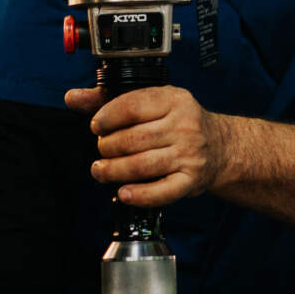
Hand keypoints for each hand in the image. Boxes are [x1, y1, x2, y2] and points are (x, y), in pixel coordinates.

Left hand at [65, 85, 226, 206]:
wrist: (221, 147)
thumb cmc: (179, 123)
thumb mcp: (152, 101)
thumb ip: (109, 99)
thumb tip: (73, 98)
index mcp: (175, 101)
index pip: (133, 106)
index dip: (107, 118)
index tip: (97, 126)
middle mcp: (186, 126)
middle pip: (133, 139)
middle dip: (107, 147)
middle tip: (103, 150)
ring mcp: (190, 155)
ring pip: (142, 166)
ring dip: (114, 171)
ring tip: (101, 171)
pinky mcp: (191, 180)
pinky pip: (162, 192)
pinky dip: (139, 195)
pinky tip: (123, 193)